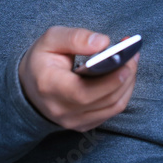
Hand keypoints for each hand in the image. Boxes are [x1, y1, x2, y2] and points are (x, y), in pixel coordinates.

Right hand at [18, 26, 139, 131]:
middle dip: (125, 76)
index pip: (83, 92)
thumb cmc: (42, 60)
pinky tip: (124, 74)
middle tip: (133, 53)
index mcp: (50, 87)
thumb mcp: (51, 39)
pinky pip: (111, 111)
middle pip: (104, 99)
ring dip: (127, 83)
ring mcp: (73, 122)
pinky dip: (122, 92)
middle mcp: (61, 110)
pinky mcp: (84, 125)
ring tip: (132, 60)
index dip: (108, 80)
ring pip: (112, 107)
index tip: (125, 61)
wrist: (29, 87)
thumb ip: (76, 37)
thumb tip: (103, 42)